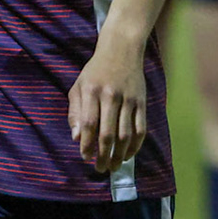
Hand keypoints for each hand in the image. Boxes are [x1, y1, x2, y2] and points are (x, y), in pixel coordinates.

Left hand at [67, 40, 147, 173]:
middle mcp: (111, 96)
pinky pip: (140, 129)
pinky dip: (135, 145)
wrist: (121, 50)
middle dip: (103, 155)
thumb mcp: (79, 86)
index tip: (85, 157)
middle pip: (108, 133)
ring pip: (125, 135)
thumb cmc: (95, 71)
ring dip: (119, 155)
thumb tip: (76, 138)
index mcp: (92, 91)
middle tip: (100, 168)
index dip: (87, 144)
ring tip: (113, 166)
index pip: (89, 124)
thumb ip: (75, 112)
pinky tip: (128, 154)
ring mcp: (129, 99)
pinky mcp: (142, 102)